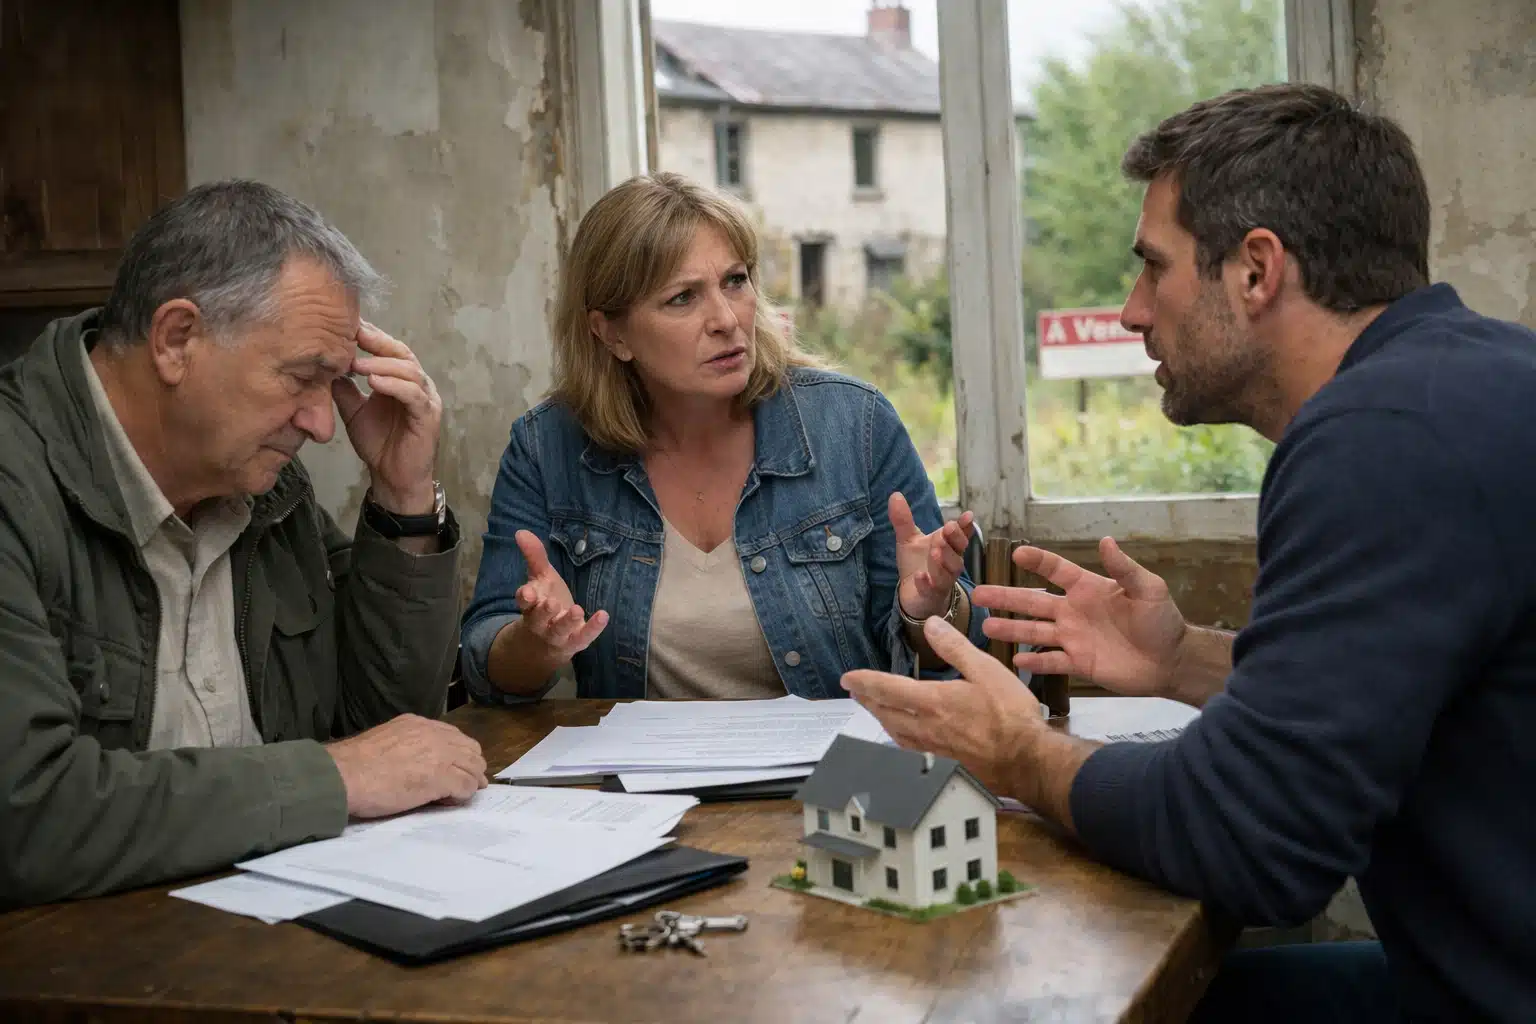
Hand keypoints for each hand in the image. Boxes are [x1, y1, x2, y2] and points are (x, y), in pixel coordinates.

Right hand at [326, 714, 486, 818]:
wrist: (343, 775)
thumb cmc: (354, 765)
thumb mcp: (386, 741)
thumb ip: (407, 745)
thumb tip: (418, 763)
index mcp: (418, 724)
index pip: (454, 736)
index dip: (458, 755)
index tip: (455, 769)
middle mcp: (433, 734)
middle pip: (470, 749)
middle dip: (470, 767)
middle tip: (464, 785)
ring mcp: (439, 754)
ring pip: (473, 767)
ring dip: (469, 782)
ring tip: (457, 795)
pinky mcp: (441, 776)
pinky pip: (466, 786)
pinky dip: (462, 795)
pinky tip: (448, 801)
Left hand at [332, 322, 441, 513]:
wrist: (393, 478)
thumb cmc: (379, 444)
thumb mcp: (354, 411)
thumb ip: (344, 389)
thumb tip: (326, 366)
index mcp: (402, 380)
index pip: (389, 350)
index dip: (371, 336)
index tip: (346, 326)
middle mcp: (418, 385)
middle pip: (402, 353)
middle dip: (378, 341)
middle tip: (354, 333)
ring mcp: (426, 400)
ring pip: (409, 371)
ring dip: (383, 365)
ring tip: (358, 364)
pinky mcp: (428, 417)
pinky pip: (413, 395)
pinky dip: (394, 385)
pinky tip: (374, 382)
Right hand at [513, 530, 607, 659]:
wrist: (546, 641)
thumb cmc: (544, 601)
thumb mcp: (541, 578)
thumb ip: (534, 556)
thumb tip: (521, 532)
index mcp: (530, 605)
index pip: (524, 602)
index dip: (525, 598)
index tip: (526, 593)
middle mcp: (540, 622)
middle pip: (539, 618)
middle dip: (544, 611)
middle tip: (551, 603)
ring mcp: (558, 634)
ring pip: (560, 629)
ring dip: (567, 621)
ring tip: (577, 610)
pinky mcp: (575, 641)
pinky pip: (583, 637)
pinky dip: (593, 628)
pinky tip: (603, 616)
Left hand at [842, 617, 1042, 796]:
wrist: (1028, 760)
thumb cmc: (1011, 715)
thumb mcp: (986, 670)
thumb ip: (955, 648)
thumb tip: (930, 625)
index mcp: (933, 702)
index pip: (887, 689)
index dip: (864, 682)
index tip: (847, 678)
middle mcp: (926, 727)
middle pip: (885, 712)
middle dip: (867, 700)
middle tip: (854, 691)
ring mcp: (934, 749)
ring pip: (895, 733)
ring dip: (880, 718)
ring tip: (874, 709)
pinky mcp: (944, 764)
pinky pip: (910, 749)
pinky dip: (898, 737)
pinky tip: (903, 737)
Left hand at [891, 493, 973, 620]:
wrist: (913, 594)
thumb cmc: (917, 563)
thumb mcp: (908, 539)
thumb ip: (903, 519)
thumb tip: (895, 494)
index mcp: (948, 546)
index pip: (961, 535)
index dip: (965, 526)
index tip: (968, 515)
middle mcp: (950, 563)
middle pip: (958, 551)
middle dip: (954, 540)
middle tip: (947, 528)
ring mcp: (942, 580)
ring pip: (949, 571)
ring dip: (944, 560)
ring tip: (936, 549)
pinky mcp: (931, 595)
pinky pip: (931, 589)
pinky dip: (926, 583)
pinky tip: (920, 576)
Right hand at [973, 537, 1187, 696]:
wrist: (1170, 661)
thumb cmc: (1162, 620)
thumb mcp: (1148, 589)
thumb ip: (1125, 568)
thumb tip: (1106, 540)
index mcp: (1088, 589)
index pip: (1056, 571)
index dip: (1037, 562)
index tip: (1016, 553)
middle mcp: (1073, 611)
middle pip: (1033, 602)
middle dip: (1006, 597)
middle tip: (977, 594)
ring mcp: (1073, 638)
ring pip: (1034, 632)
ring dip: (1010, 629)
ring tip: (986, 626)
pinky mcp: (1078, 663)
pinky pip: (1051, 661)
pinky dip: (1033, 662)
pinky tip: (1014, 660)